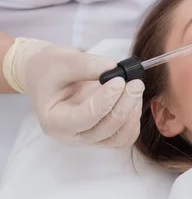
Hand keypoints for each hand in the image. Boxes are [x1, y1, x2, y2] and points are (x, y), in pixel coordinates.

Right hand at [3, 38, 143, 147]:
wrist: (49, 75)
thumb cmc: (50, 69)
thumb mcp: (62, 60)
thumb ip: (87, 64)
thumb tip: (114, 68)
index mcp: (55, 121)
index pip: (85, 117)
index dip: (106, 100)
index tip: (119, 81)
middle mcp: (72, 135)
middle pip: (106, 129)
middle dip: (125, 105)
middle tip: (135, 83)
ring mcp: (89, 137)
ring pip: (119, 138)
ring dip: (132, 113)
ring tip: (135, 88)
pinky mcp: (103, 134)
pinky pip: (125, 137)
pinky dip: (134, 120)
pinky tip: (134, 99)